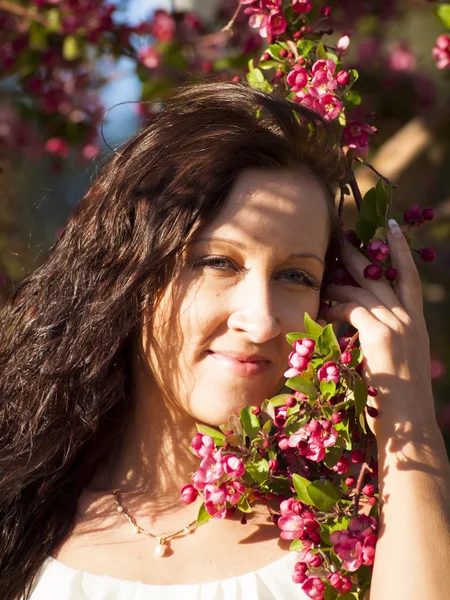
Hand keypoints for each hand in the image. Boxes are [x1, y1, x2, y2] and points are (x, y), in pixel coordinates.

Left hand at [322, 220, 436, 440]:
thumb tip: (363, 325)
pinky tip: (322, 312)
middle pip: (382, 274)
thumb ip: (384, 338)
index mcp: (415, 322)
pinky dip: (333, 307)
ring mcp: (395, 324)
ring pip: (363, 288)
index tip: (391, 227)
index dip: (401, 250)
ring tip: (323, 274)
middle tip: (342, 236)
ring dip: (339, 280)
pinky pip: (349, 308)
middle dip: (361, 253)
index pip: (410, 276)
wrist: (407, 422)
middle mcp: (408, 318)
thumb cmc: (397, 399)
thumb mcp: (397, 361)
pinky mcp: (378, 334)